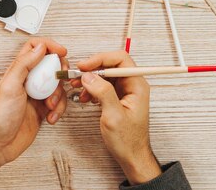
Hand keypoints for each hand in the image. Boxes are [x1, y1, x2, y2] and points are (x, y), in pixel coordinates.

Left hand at [0, 38, 67, 182]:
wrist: (0, 145)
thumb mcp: (10, 86)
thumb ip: (24, 64)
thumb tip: (39, 47)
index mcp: (18, 71)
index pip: (34, 48)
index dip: (49, 46)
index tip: (61, 52)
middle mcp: (28, 80)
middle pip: (50, 65)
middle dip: (58, 73)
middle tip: (59, 80)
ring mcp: (36, 95)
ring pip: (57, 85)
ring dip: (59, 95)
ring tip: (50, 105)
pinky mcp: (42, 109)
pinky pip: (58, 103)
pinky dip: (59, 109)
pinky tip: (51, 117)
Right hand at [71, 51, 161, 184]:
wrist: (131, 156)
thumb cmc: (128, 140)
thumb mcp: (114, 116)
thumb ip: (103, 93)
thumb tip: (89, 76)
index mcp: (137, 85)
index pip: (121, 60)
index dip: (101, 59)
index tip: (85, 66)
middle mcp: (133, 85)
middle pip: (111, 66)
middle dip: (93, 69)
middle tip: (77, 75)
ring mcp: (125, 91)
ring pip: (105, 76)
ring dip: (90, 80)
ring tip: (77, 87)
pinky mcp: (118, 98)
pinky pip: (104, 86)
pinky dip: (92, 89)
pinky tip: (85, 97)